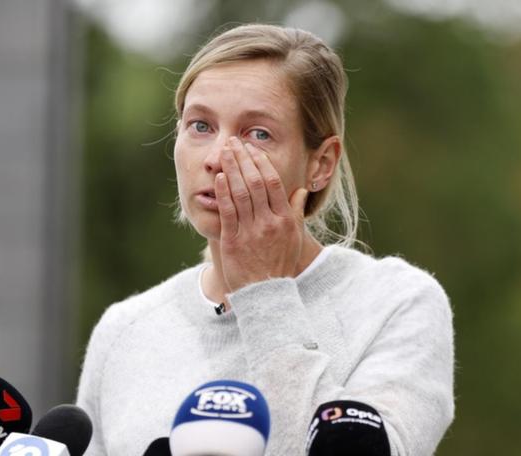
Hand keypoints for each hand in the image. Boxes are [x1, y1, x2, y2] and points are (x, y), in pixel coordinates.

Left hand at [215, 137, 308, 291]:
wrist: (266, 295)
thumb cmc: (280, 265)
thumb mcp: (295, 239)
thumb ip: (296, 212)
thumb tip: (301, 191)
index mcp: (285, 220)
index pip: (273, 183)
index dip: (261, 163)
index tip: (252, 148)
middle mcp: (269, 223)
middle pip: (255, 183)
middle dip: (243, 159)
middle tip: (234, 142)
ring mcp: (250, 232)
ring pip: (240, 194)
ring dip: (231, 169)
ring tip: (224, 152)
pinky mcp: (233, 242)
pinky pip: (228, 213)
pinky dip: (223, 193)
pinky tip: (219, 178)